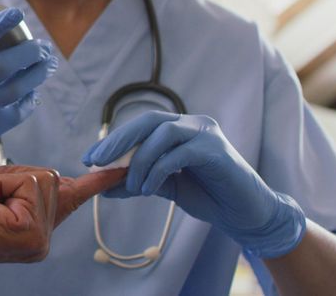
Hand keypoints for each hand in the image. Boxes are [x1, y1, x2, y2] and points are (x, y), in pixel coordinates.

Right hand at [0, 9, 57, 226]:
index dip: (0, 23)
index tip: (16, 14)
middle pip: (8, 61)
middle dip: (32, 51)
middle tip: (43, 47)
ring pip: (20, 86)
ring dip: (38, 73)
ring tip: (47, 65)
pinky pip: (18, 111)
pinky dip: (29, 101)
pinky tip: (32, 95)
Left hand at [0, 166, 124, 274]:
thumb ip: (25, 187)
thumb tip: (52, 178)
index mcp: (37, 229)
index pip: (75, 199)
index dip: (102, 182)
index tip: (125, 171)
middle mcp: (44, 237)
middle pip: (48, 176)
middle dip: (12, 174)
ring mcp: (40, 238)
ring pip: (38, 176)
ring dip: (4, 180)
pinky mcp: (32, 231)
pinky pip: (26, 182)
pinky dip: (0, 185)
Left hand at [82, 111, 305, 257]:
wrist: (246, 215)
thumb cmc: (208, 196)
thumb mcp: (165, 187)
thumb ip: (138, 182)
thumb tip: (104, 186)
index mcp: (179, 128)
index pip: (140, 125)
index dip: (113, 139)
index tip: (90, 159)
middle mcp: (193, 123)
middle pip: (147, 121)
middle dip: (118, 141)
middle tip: (97, 162)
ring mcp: (206, 134)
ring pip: (161, 134)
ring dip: (139, 160)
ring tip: (133, 186)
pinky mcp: (216, 150)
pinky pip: (178, 154)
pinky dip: (157, 170)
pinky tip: (148, 189)